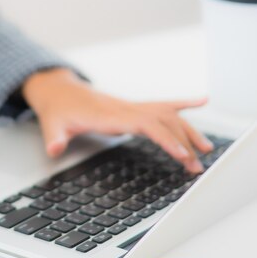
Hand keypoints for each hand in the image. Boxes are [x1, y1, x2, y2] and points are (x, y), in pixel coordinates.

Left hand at [22, 69, 213, 172]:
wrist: (58, 91)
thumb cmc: (57, 110)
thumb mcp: (51, 125)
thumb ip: (54, 138)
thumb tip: (55, 148)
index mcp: (107, 115)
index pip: (142, 124)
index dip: (163, 137)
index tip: (180, 154)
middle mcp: (124, 108)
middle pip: (162, 120)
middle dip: (182, 142)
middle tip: (196, 166)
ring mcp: (130, 106)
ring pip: (167, 113)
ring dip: (187, 130)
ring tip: (206, 149)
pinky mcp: (133, 107)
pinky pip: (161, 104)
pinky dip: (183, 103)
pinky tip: (202, 101)